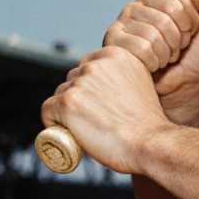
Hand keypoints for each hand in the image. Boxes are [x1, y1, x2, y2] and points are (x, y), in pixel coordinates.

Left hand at [41, 47, 170, 174]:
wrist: (150, 143)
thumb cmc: (147, 123)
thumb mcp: (140, 85)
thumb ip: (121, 76)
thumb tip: (102, 84)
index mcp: (116, 54)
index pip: (88, 66)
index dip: (90, 88)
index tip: (99, 105)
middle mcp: (96, 63)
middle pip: (72, 80)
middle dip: (77, 98)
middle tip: (94, 120)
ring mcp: (81, 82)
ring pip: (60, 95)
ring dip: (67, 112)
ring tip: (88, 129)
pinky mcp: (67, 102)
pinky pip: (47, 111)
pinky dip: (53, 124)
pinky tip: (70, 133)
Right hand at [103, 0, 198, 125]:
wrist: (183, 86)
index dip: (191, 8)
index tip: (195, 26)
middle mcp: (144, 1)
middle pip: (168, 9)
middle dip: (183, 35)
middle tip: (181, 45)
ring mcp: (126, 19)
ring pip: (154, 30)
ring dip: (169, 51)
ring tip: (168, 56)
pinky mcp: (114, 39)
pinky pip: (139, 47)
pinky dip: (155, 61)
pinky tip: (154, 64)